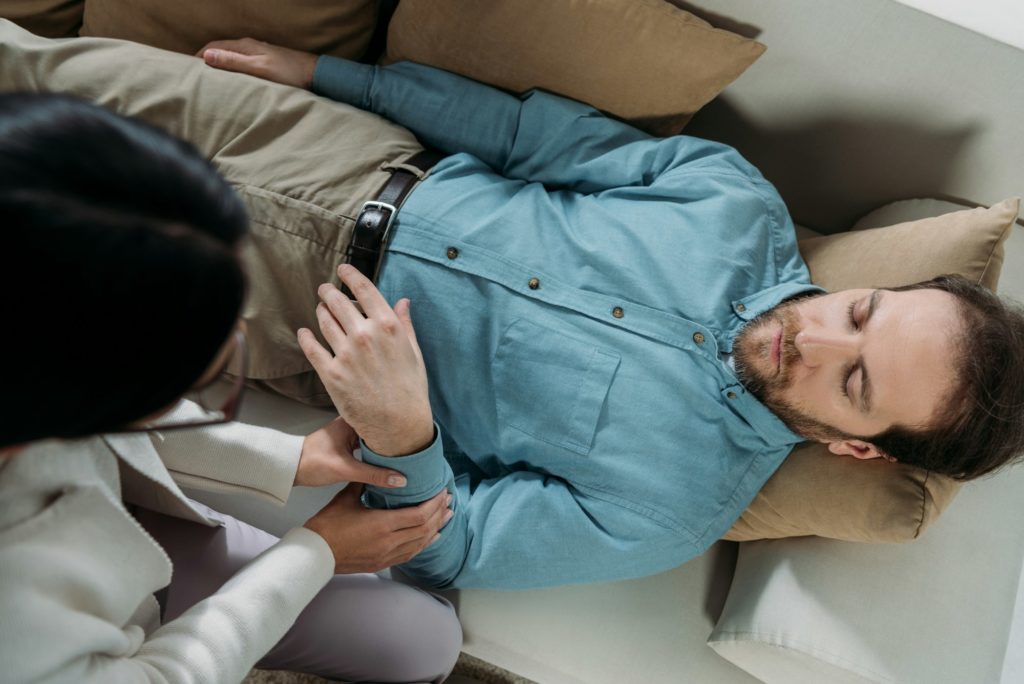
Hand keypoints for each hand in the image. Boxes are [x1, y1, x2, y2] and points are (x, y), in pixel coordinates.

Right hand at [198, 38, 317, 88]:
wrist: (314, 74)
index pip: (213, 46)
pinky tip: (233, 81)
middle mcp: (250, 46)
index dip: (199, 57)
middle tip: (195, 76)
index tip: (187, 69)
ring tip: (211, 80)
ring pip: (232, 58)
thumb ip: (233, 62)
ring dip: (219, 66)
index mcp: (245, 46)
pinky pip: (242, 64)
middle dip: (207, 61)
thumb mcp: (258, 69)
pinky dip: (232, 70)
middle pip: (221, 51)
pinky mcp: (266, 63)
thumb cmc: (288, 72)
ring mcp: (258, 54)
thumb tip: (207, 57)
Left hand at [296, 417, 407, 487]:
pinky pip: (369, 444)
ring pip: (375, 437)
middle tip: (416, 447)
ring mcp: (350, 432)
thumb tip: (401, 479)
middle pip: (381, 428)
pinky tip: (389, 460)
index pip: (382, 419)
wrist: (289, 468)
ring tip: (408, 454)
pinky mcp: (347, 442)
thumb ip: (374, 475)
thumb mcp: (346, 470)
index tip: (416, 437)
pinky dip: (378, 451)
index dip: (399, 427)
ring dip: (387, 446)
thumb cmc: (313, 463)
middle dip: (396, 438)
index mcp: (352, 419)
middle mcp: (353, 421)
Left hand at [297, 264, 433, 456]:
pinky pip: (312, 348)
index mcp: (388, 326)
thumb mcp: (414, 352)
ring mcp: (346, 354)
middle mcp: (365, 335)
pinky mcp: (331, 373)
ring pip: (324, 321)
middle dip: (329, 292)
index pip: (364, 289)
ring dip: (320, 311)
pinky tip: (305, 333)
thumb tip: (402, 302)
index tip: (343, 269)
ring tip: (320, 308)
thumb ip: (404, 324)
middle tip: (325, 290)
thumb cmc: (411, 388)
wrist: (400, 423)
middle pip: (339, 302)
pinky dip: (306, 337)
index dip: (350, 275)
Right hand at [304, 485, 451, 573]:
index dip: (434, 504)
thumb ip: (364, 482)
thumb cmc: (327, 526)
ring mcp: (387, 554)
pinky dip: (424, 543)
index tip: (442, 493)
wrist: (315, 553)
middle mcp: (389, 541)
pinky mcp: (383, 562)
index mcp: (382, 524)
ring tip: (447, 515)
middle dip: (439, 513)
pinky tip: (432, 536)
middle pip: (424, 528)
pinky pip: (411, 553)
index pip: (419, 515)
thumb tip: (376, 466)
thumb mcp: (346, 498)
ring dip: (436, 528)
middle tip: (448, 500)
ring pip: (420, 542)